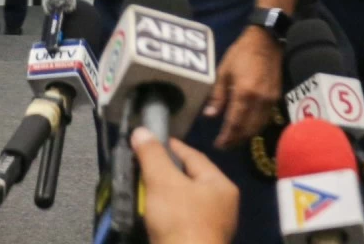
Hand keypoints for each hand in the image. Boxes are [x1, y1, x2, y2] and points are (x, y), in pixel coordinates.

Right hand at [129, 127, 238, 243]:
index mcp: (220, 185)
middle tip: (141, 165)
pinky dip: (165, 213)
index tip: (148, 141)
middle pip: (189, 178)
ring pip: (183, 200)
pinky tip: (150, 213)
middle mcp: (222, 204)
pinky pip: (181, 219)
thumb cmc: (179, 221)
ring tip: (141, 188)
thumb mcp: (163, 182)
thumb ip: (152, 155)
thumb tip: (142, 131)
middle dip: (165, 171)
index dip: (170, 146)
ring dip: (163, 194)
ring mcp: (212, 226)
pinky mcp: (199, 242)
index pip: (194, 156)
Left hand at [203, 26, 282, 148]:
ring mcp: (270, 100)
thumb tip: (210, 115)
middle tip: (225, 145)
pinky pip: (265, 118)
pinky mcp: (276, 98)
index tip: (219, 145)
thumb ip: (218, 95)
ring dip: (246, 136)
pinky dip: (255, 126)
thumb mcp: (224, 71)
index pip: (235, 123)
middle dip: (236, 140)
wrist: (267, 41)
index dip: (227, 137)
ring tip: (234, 139)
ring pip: (258, 126)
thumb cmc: (241, 53)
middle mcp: (260, 100)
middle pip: (248, 129)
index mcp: (245, 93)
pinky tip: (247, 127)